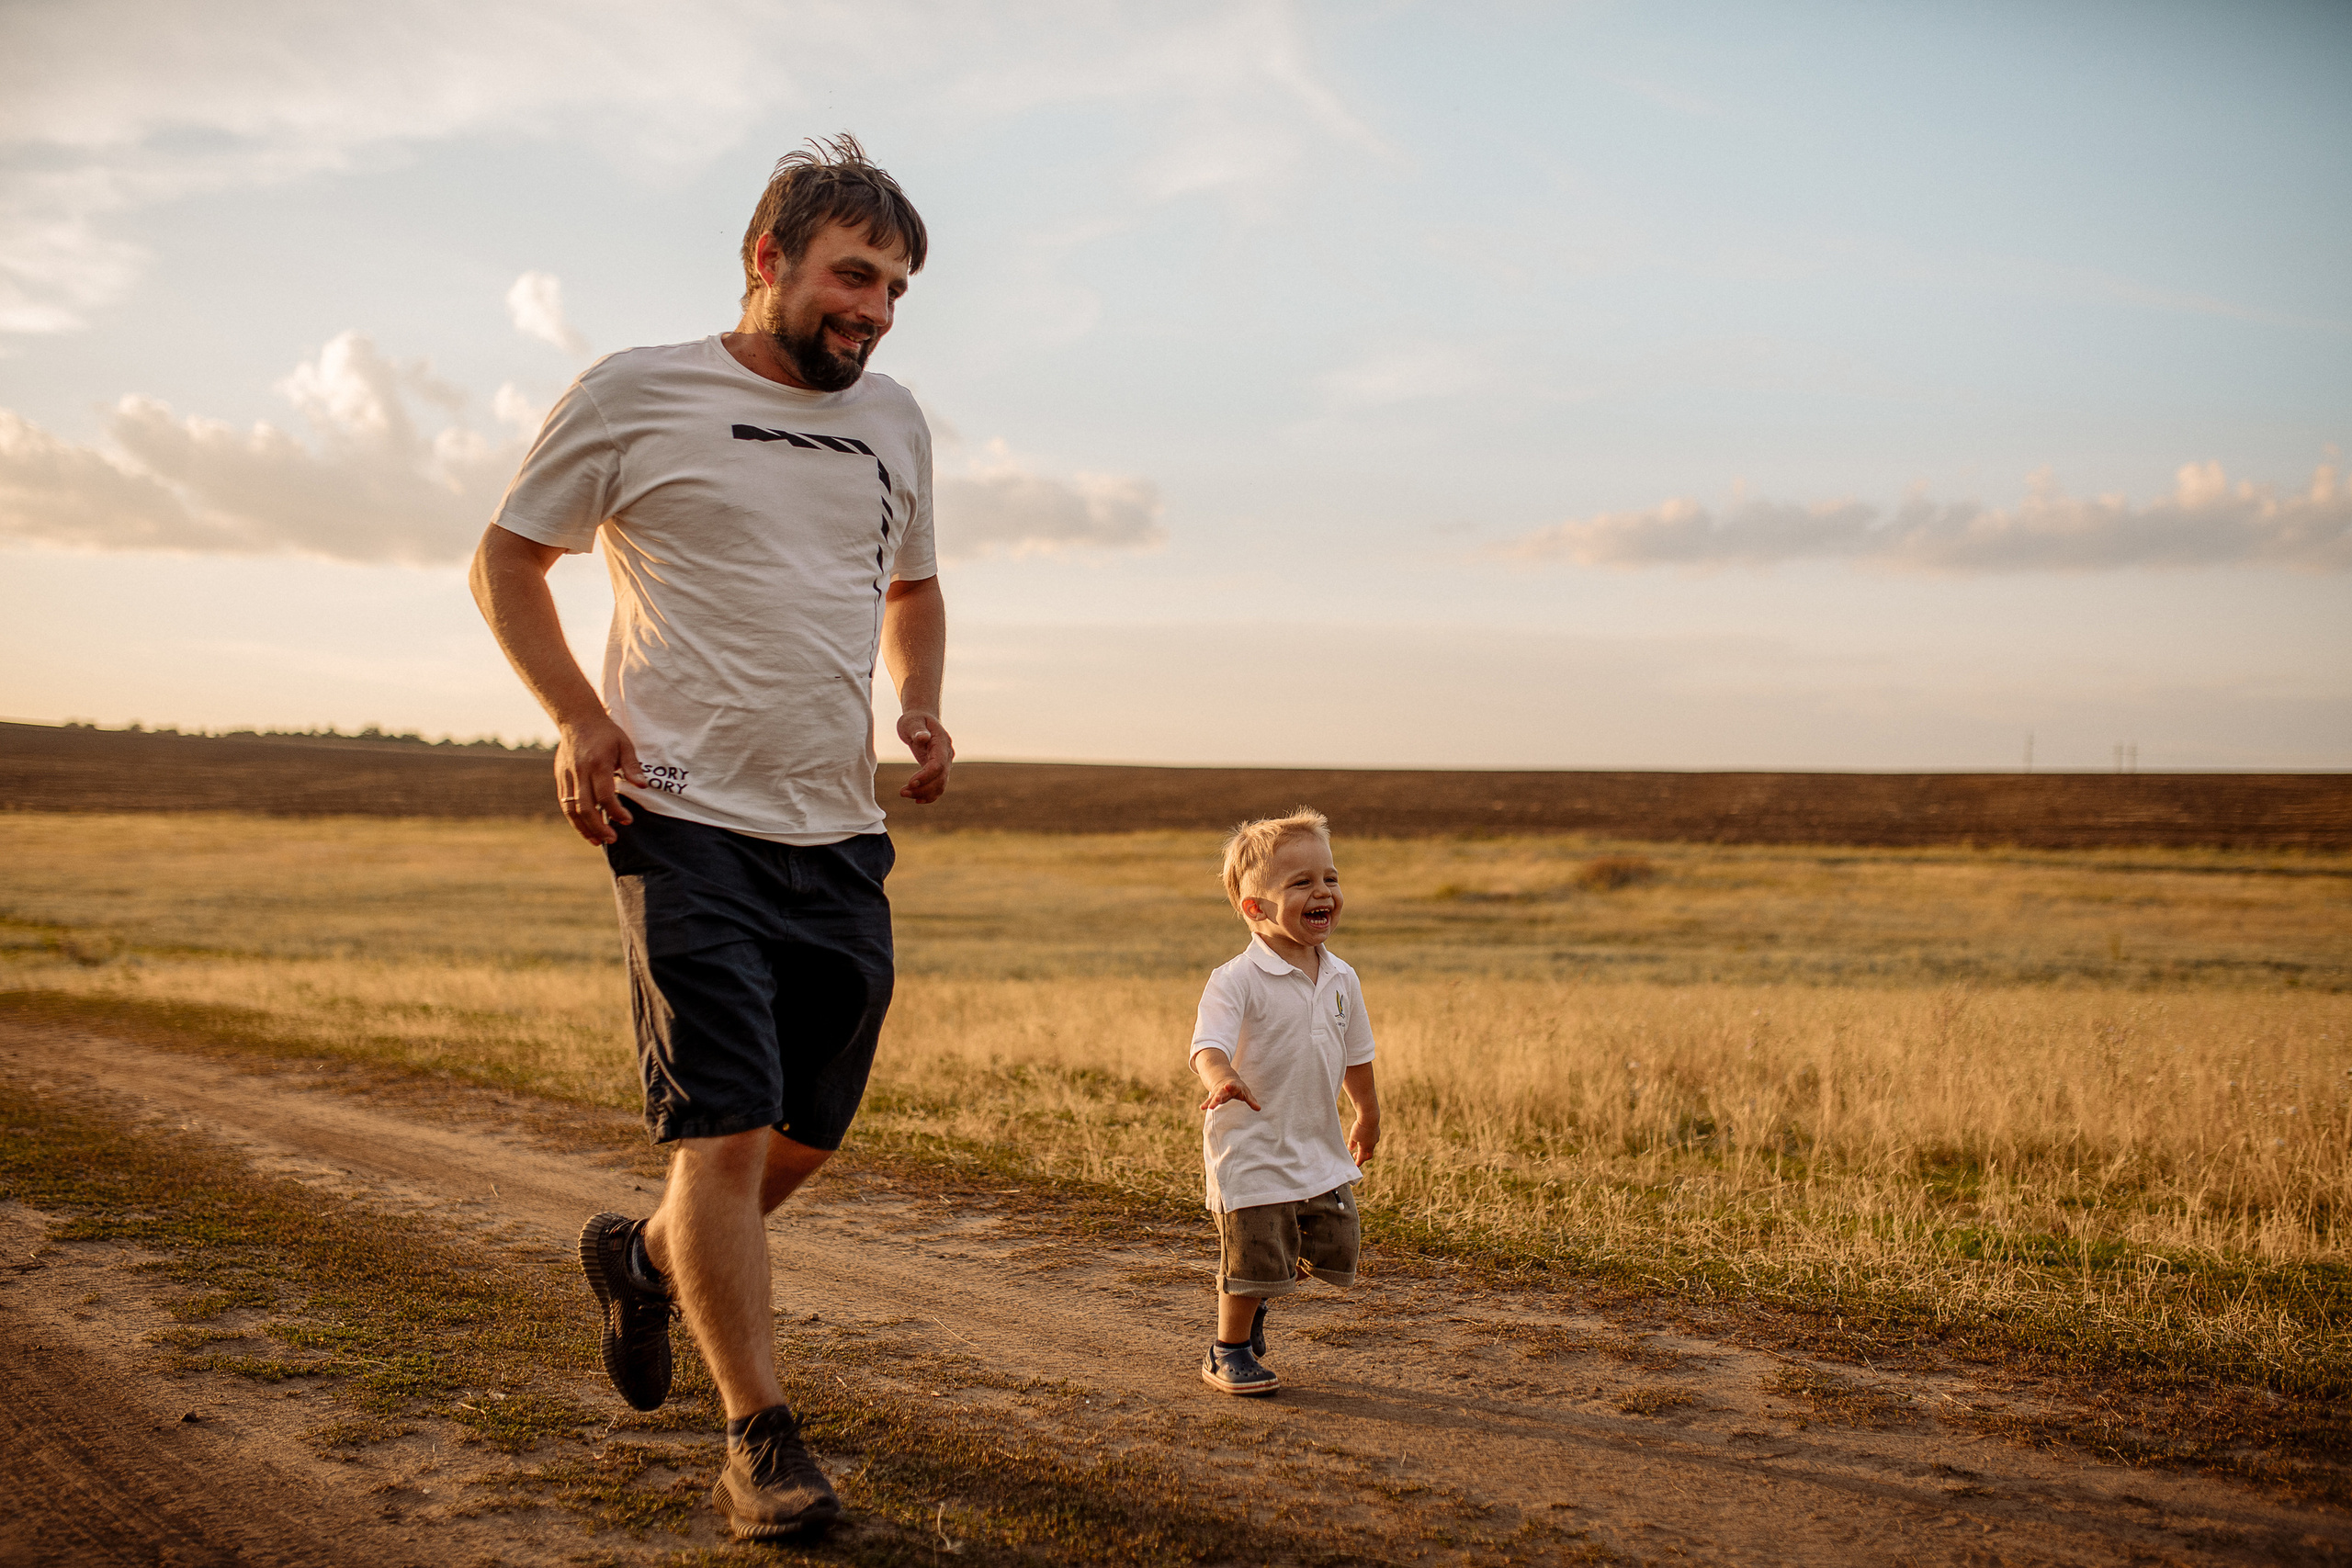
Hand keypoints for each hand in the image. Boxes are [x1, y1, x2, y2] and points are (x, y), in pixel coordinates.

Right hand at [555, 714, 648, 845]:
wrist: (577, 718)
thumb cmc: (606, 733)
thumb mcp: (625, 745)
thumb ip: (633, 767)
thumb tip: (643, 787)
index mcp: (597, 764)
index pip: (605, 795)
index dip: (615, 811)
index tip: (627, 821)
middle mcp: (580, 772)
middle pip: (585, 807)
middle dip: (598, 827)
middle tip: (612, 839)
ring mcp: (567, 776)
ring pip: (571, 808)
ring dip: (583, 828)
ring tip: (597, 841)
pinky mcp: (561, 778)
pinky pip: (565, 803)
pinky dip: (574, 818)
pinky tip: (585, 828)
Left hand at [897, 709, 954, 802]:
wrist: (922, 720)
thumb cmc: (915, 720)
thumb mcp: (912, 721)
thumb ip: (918, 730)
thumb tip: (923, 738)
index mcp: (942, 742)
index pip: (938, 764)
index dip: (926, 776)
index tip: (911, 783)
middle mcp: (947, 755)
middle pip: (940, 778)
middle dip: (923, 788)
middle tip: (902, 792)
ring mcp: (944, 763)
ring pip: (940, 785)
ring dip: (924, 793)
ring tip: (904, 794)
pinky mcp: (938, 770)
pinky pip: (937, 786)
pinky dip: (929, 795)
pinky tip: (916, 799)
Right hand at [1200, 1076, 1260, 1112]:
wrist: (1226, 1080)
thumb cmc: (1239, 1088)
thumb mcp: (1246, 1093)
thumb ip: (1251, 1101)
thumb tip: (1259, 1109)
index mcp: (1233, 1085)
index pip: (1232, 1085)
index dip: (1230, 1085)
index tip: (1227, 1086)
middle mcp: (1224, 1088)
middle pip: (1221, 1092)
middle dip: (1219, 1095)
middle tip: (1217, 1099)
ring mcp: (1218, 1092)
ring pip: (1214, 1097)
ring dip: (1212, 1102)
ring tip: (1209, 1107)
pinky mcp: (1214, 1097)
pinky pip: (1209, 1100)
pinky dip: (1206, 1104)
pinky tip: (1202, 1108)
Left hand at [1348, 1114, 1379, 1166]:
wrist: (1370, 1117)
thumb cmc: (1360, 1127)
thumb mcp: (1352, 1136)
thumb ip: (1352, 1144)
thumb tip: (1351, 1149)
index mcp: (1365, 1147)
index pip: (1361, 1158)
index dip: (1358, 1163)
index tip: (1355, 1165)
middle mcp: (1372, 1145)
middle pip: (1369, 1155)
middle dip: (1363, 1157)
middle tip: (1355, 1155)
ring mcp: (1375, 1139)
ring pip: (1371, 1147)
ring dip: (1365, 1147)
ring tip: (1359, 1143)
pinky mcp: (1377, 1133)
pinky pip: (1373, 1139)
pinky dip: (1368, 1140)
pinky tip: (1364, 1136)